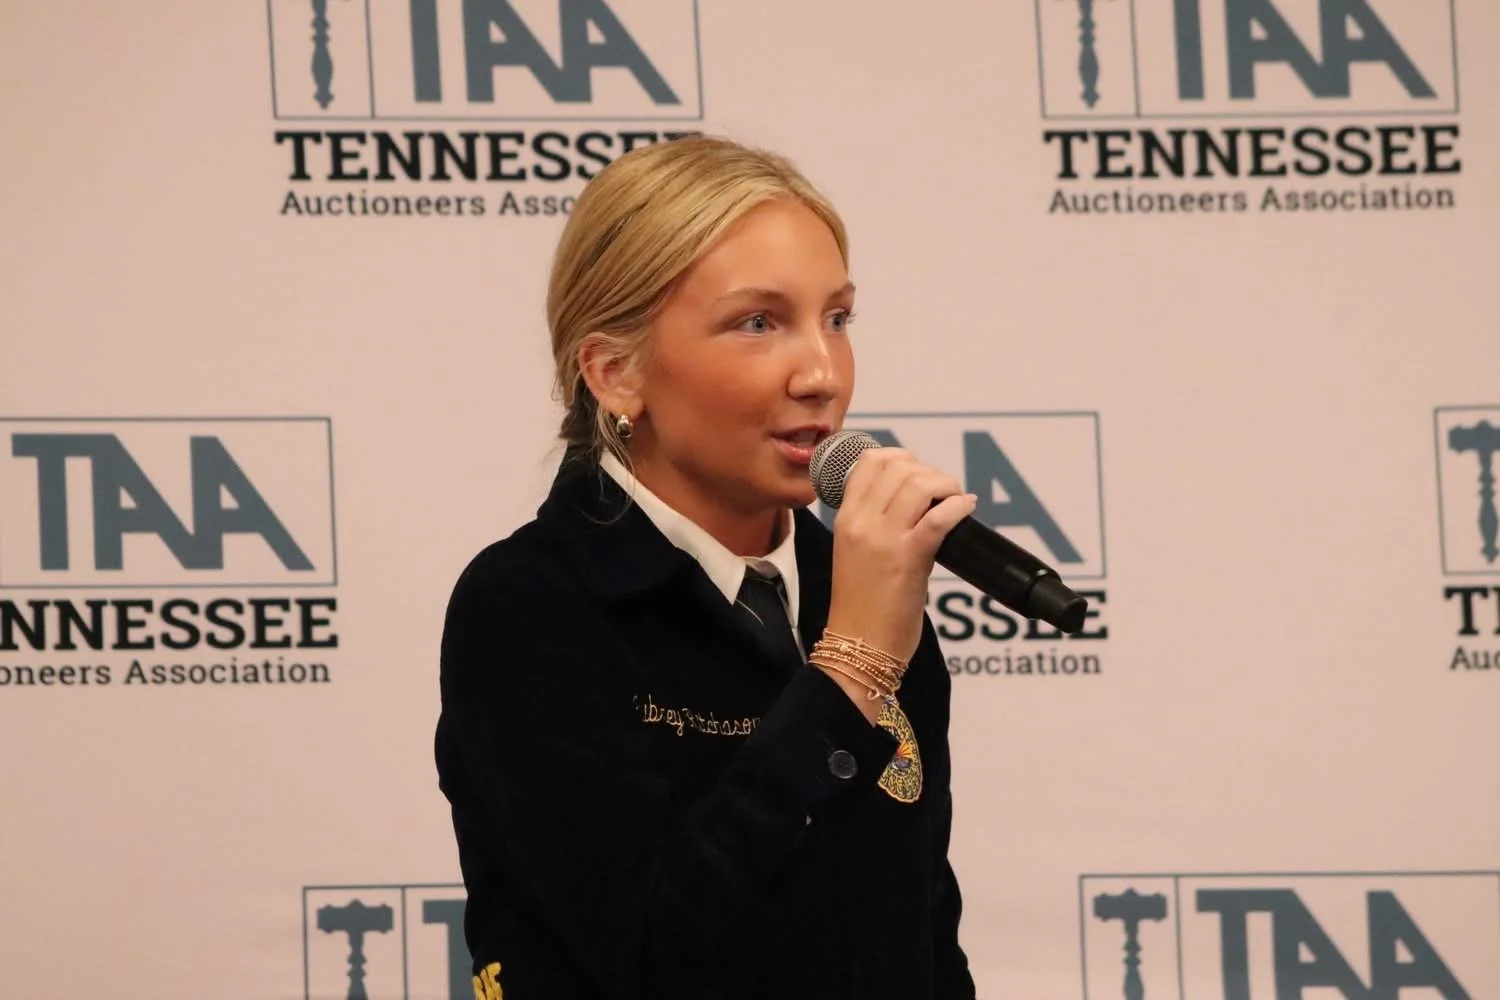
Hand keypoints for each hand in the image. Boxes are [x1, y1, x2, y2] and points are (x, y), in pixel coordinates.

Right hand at [822, 447, 975, 666]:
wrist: (857, 647)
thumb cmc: (860, 606)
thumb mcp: (855, 553)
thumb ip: (875, 524)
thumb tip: (914, 503)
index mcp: (844, 518)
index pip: (869, 462)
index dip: (900, 457)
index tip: (917, 473)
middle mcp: (861, 522)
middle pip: (898, 466)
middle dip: (927, 470)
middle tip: (941, 491)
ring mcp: (883, 539)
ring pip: (919, 483)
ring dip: (945, 485)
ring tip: (954, 500)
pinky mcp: (909, 558)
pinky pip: (939, 517)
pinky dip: (959, 506)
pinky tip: (966, 509)